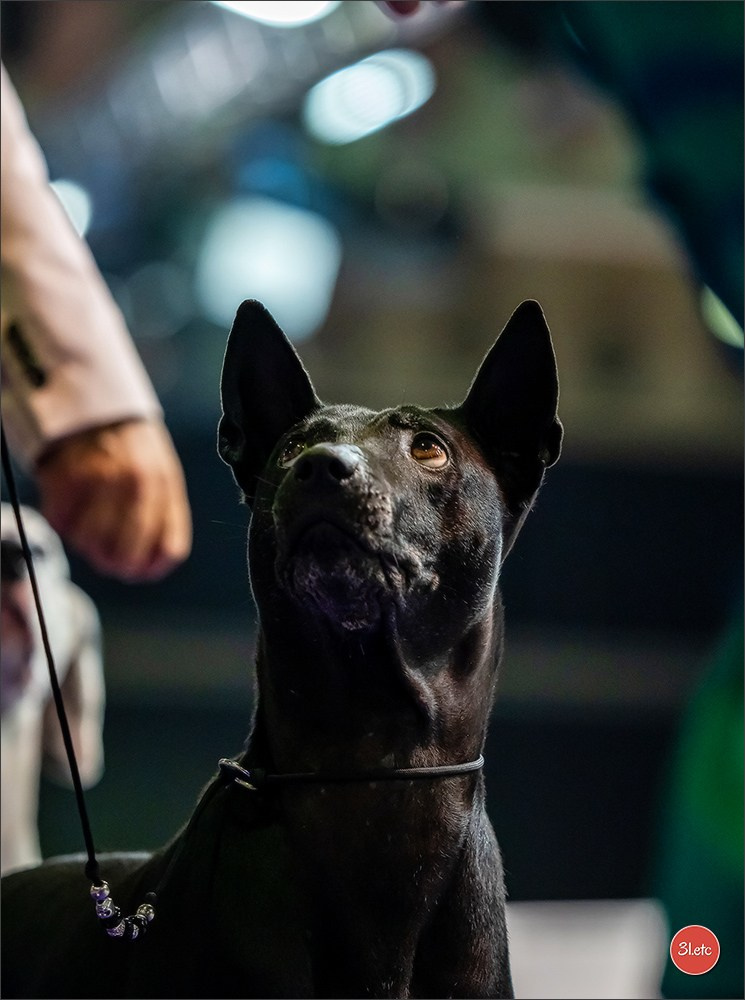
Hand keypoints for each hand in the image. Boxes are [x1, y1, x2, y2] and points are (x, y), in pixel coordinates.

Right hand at [35, 419, 191, 581]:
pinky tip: (70, 507)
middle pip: (127, 555)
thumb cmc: (132, 447)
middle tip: (106, 559)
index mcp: (167, 486)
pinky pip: (61, 522)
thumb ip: (165, 516)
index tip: (138, 571)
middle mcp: (138, 484)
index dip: (151, 569)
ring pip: (91, 544)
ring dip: (86, 544)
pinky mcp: (68, 475)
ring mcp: (102, 480)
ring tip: (87, 526)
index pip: (169, 549)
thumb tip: (155, 565)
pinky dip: (62, 522)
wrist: (98, 404)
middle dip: (115, 565)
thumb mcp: (163, 474)